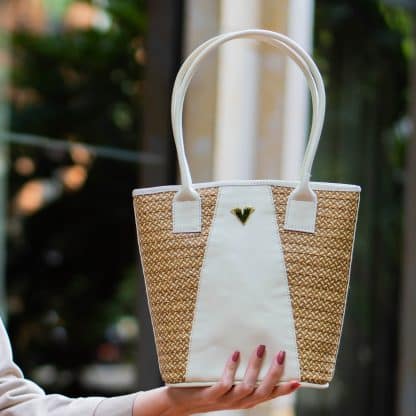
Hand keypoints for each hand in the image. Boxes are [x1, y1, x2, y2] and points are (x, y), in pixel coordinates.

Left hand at [133, 345, 299, 415]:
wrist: (178, 401)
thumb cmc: (204, 386)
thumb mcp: (225, 380)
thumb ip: (238, 370)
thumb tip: (249, 344)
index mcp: (244, 399)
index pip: (269, 395)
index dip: (284, 389)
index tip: (298, 379)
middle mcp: (238, 402)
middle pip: (263, 392)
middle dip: (274, 374)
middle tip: (282, 353)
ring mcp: (224, 400)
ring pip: (246, 388)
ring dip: (255, 368)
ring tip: (259, 347)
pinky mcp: (210, 396)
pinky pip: (224, 384)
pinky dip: (231, 369)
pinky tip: (234, 353)